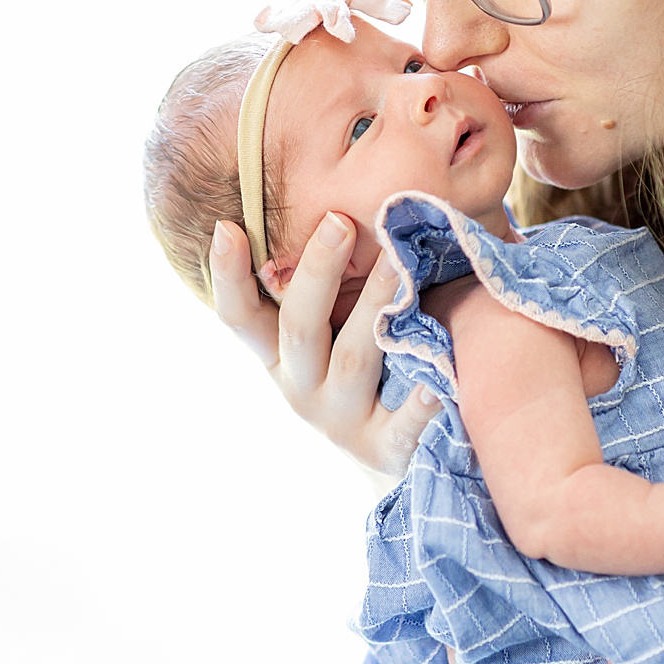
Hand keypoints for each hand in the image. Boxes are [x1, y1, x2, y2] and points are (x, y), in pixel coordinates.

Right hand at [207, 214, 438, 477]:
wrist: (402, 462)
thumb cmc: (371, 373)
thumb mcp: (336, 333)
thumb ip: (331, 288)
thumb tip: (343, 201)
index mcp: (281, 356)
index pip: (240, 317)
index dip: (228, 276)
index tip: (227, 226)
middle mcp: (301, 389)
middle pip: (299, 328)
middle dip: (317, 273)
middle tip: (339, 221)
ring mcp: (342, 423)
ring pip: (351, 361)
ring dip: (371, 307)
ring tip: (398, 263)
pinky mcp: (386, 452)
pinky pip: (401, 426)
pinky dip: (418, 403)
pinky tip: (437, 382)